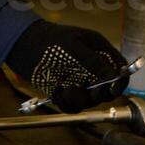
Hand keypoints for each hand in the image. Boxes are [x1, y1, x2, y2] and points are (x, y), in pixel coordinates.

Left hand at [5, 21, 129, 112]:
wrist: (24, 44)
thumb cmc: (50, 38)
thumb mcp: (75, 46)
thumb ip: (94, 62)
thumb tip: (114, 75)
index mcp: (99, 54)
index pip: (119, 71)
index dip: (120, 82)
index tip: (113, 89)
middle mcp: (92, 70)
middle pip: (107, 91)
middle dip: (100, 94)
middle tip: (90, 90)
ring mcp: (79, 82)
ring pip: (89, 101)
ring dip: (79, 98)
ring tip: (66, 88)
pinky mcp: (66, 92)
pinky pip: (72, 106)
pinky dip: (65, 103)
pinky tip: (57, 91)